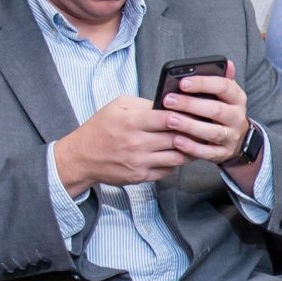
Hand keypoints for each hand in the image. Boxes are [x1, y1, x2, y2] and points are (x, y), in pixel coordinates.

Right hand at [54, 95, 185, 193]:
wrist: (81, 158)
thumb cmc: (100, 129)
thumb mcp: (117, 107)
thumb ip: (143, 104)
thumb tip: (168, 105)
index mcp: (131, 122)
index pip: (168, 118)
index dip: (184, 115)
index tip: (193, 113)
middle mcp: (137, 143)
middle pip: (176, 138)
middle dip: (191, 133)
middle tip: (200, 128)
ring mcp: (140, 162)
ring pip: (177, 157)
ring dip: (187, 150)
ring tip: (192, 142)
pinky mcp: (141, 176)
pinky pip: (167, 171)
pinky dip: (174, 163)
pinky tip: (175, 155)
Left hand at [160, 62, 251, 165]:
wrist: (237, 139)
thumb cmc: (223, 110)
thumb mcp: (226, 94)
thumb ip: (222, 79)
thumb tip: (228, 62)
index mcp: (237, 98)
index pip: (224, 87)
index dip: (203, 84)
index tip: (182, 82)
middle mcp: (237, 118)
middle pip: (216, 110)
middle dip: (190, 104)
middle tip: (168, 100)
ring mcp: (231, 137)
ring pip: (212, 132)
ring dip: (189, 125)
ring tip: (169, 120)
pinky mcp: (223, 153)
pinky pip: (208, 152)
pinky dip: (192, 147)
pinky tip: (176, 140)